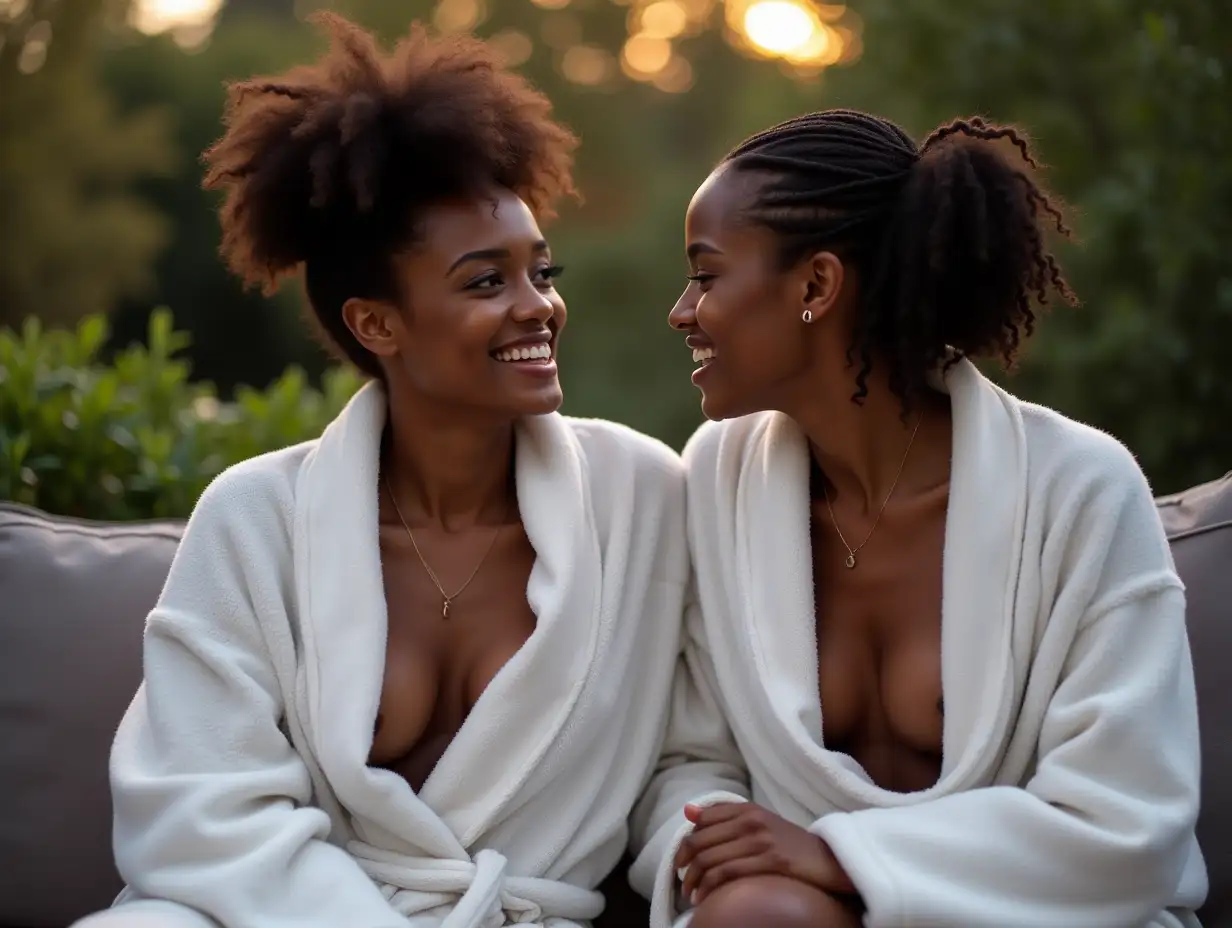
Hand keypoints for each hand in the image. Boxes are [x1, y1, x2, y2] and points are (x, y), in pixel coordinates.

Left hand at [673, 802, 856, 904]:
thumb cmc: (789, 843)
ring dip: (693, 881)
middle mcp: (750, 820)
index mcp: (746, 809)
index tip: (681, 861)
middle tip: (681, 881)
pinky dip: (710, 887)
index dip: (685, 843)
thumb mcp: (758, 822)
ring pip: (710, 859)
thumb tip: (688, 812)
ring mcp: (761, 840)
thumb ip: (724, 816)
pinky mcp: (771, 860)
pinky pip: (728, 873)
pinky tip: (705, 898)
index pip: (702, 821)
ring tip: (690, 894)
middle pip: (701, 841)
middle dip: (684, 865)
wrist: (827, 858)